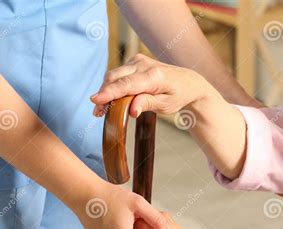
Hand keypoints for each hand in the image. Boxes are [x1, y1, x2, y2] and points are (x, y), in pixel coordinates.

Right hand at [90, 54, 214, 118]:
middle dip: (103, 95)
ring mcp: (138, 60)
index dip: (109, 93)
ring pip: (113, 75)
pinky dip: (112, 86)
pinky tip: (110, 99)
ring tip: (101, 109)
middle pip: (115, 78)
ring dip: (105, 91)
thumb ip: (148, 104)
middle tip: (97, 113)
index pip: (126, 85)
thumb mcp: (166, 105)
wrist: (187, 82)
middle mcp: (144, 64)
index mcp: (154, 76)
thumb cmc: (178, 95)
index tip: (95, 100)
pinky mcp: (134, 61)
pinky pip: (118, 74)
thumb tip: (132, 110)